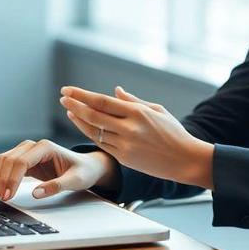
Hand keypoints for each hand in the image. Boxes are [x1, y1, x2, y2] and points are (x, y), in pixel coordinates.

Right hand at [0, 138, 118, 200]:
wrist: (86, 166)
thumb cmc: (83, 172)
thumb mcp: (75, 181)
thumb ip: (57, 186)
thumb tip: (36, 194)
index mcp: (45, 147)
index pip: (21, 162)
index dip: (12, 179)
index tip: (8, 196)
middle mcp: (34, 146)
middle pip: (8, 160)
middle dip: (0, 180)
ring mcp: (27, 152)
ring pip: (2, 160)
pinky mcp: (24, 160)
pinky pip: (5, 165)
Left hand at [60, 85, 214, 189]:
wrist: (185, 160)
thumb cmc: (174, 132)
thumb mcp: (157, 110)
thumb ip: (133, 101)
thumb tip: (114, 91)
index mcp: (138, 113)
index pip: (102, 101)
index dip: (82, 95)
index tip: (68, 90)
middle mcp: (129, 129)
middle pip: (93, 116)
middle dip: (75, 105)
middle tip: (63, 98)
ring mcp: (126, 145)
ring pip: (95, 131)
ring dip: (79, 120)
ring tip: (69, 110)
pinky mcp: (125, 158)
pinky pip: (102, 144)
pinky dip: (91, 134)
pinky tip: (84, 126)